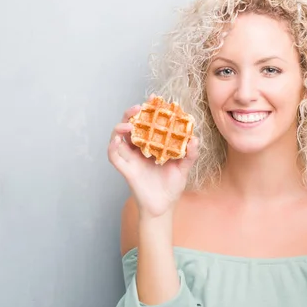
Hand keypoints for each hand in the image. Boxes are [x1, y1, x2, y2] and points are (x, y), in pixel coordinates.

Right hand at [107, 95, 198, 218]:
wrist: (164, 206)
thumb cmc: (172, 185)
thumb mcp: (184, 167)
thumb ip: (190, 154)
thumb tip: (194, 139)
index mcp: (152, 144)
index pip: (147, 123)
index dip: (148, 111)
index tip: (153, 100)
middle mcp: (139, 149)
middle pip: (130, 126)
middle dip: (131, 114)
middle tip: (138, 108)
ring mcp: (131, 158)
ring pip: (118, 138)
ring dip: (121, 128)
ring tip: (128, 125)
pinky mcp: (126, 170)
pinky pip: (114, 157)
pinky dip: (112, 148)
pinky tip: (117, 141)